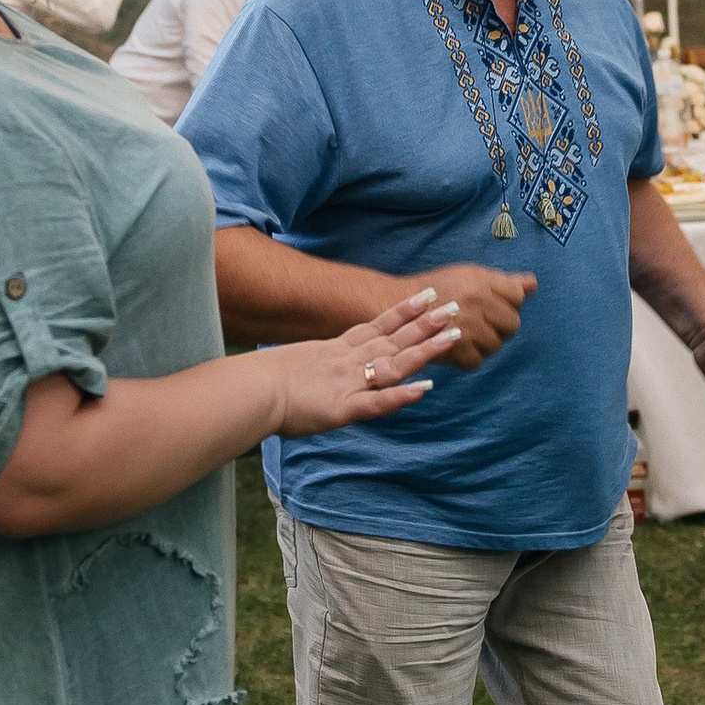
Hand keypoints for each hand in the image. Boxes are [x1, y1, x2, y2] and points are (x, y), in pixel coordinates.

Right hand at [268, 290, 463, 437]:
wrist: (248, 392)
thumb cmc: (261, 384)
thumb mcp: (294, 364)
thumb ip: (315, 364)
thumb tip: (320, 367)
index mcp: (336, 351)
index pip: (377, 327)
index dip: (403, 312)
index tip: (427, 296)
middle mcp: (347, 362)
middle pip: (394, 340)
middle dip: (426, 324)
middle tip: (456, 308)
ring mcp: (348, 383)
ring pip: (394, 364)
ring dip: (425, 351)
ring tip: (453, 337)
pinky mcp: (343, 409)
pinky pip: (378, 402)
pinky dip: (402, 396)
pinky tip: (425, 389)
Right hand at [430, 262, 537, 365]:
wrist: (397, 307)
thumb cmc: (438, 290)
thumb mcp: (470, 276)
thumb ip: (504, 281)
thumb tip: (533, 284)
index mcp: (480, 281)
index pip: (517, 297)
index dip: (508, 303)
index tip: (492, 305)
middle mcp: (475, 302)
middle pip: (512, 324)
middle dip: (500, 326)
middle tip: (481, 323)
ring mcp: (465, 327)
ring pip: (496, 345)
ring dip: (485, 343)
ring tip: (468, 334)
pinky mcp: (454, 349)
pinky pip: (477, 361)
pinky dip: (469, 357)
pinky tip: (458, 346)